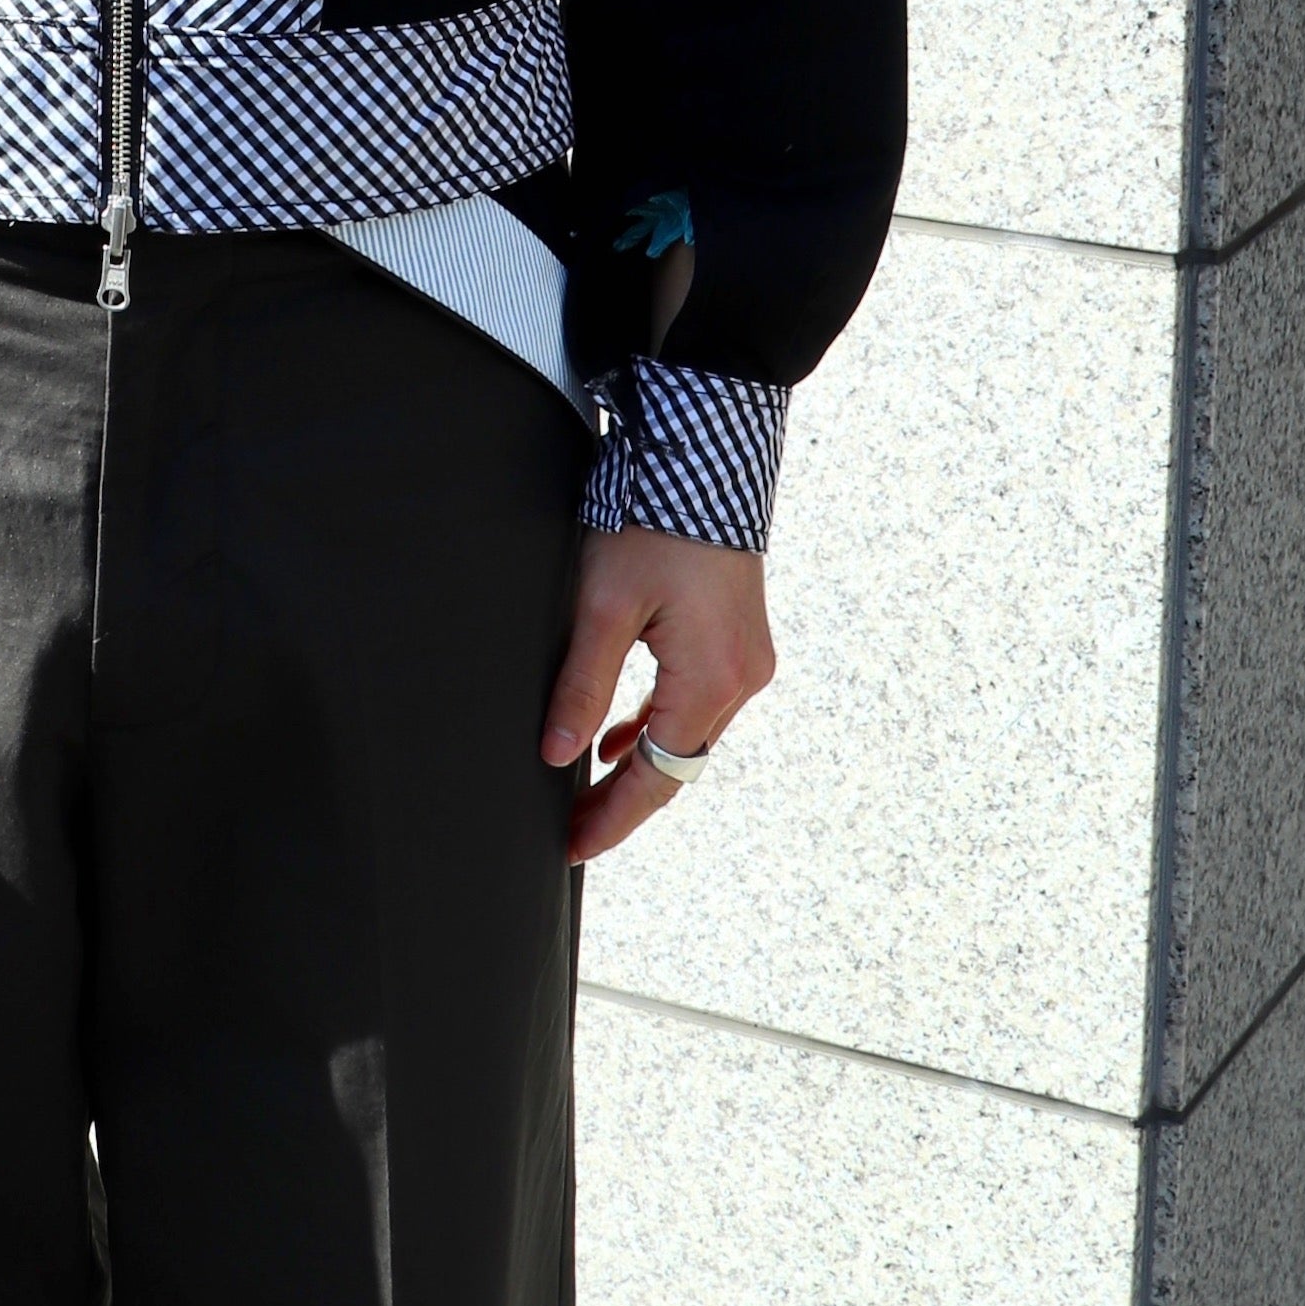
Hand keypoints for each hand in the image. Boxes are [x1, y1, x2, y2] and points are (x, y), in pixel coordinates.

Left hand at [543, 526, 775, 866]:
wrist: (705, 458)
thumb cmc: (655, 520)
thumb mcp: (603, 604)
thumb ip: (582, 684)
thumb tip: (557, 752)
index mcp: (711, 681)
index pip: (658, 777)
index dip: (613, 818)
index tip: (573, 847)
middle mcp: (741, 679)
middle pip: (679, 765)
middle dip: (624, 800)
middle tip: (572, 827)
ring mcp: (747, 659)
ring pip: (690, 736)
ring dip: (642, 763)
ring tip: (587, 789)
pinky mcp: (740, 638)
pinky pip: (699, 702)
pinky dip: (660, 724)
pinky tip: (621, 734)